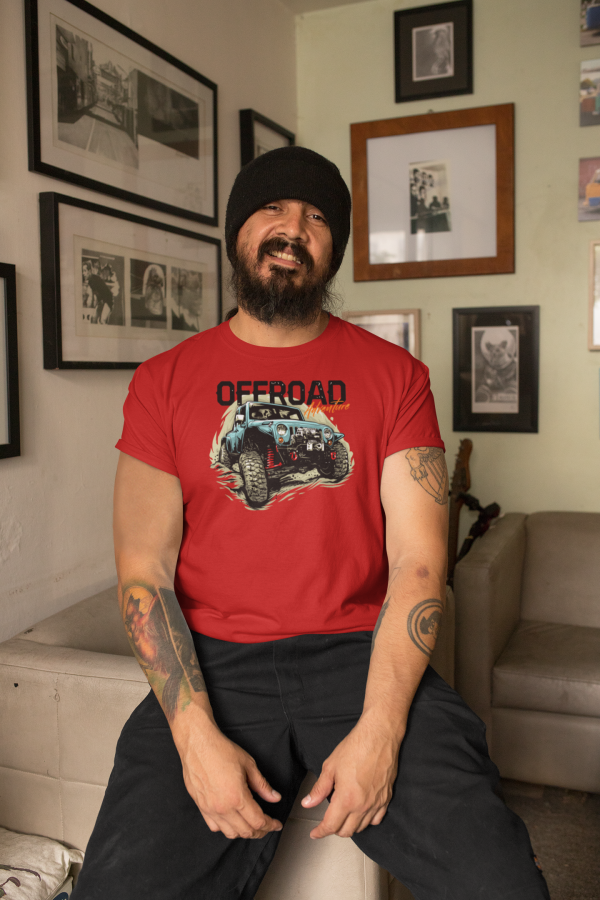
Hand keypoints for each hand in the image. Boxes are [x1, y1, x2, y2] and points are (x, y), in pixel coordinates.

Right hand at [171, 705, 282, 839]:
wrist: (197, 744)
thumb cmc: (221, 750)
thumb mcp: (248, 764)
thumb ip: (262, 785)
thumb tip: (274, 797)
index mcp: (237, 797)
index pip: (258, 821)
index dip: (270, 825)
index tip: (276, 824)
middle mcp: (223, 808)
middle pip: (246, 831)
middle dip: (260, 831)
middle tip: (267, 825)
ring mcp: (210, 809)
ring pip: (230, 833)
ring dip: (244, 832)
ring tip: (251, 825)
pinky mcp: (201, 806)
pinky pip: (214, 826)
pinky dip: (226, 828)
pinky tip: (232, 821)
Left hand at [301, 714, 402, 838]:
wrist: (379, 736)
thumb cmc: (355, 747)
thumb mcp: (330, 766)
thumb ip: (319, 788)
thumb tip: (308, 803)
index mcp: (346, 799)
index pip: (331, 826)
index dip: (320, 832)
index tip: (314, 832)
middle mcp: (362, 806)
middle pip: (346, 831)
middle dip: (334, 829)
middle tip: (327, 821)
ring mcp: (376, 804)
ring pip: (361, 828)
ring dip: (349, 826)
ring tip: (342, 816)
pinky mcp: (386, 798)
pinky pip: (376, 819)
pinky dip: (366, 821)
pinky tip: (360, 812)